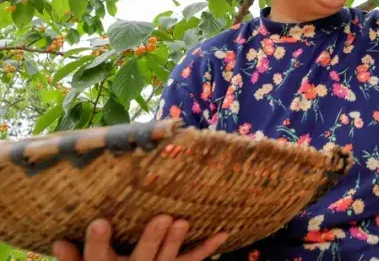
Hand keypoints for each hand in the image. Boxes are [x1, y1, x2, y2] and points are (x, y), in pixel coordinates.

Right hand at [53, 217, 227, 260]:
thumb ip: (73, 260)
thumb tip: (57, 241)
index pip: (97, 256)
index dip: (98, 242)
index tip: (100, 221)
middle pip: (141, 258)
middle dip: (152, 239)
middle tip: (163, 218)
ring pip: (167, 260)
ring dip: (176, 242)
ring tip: (182, 221)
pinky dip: (207, 248)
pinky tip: (224, 232)